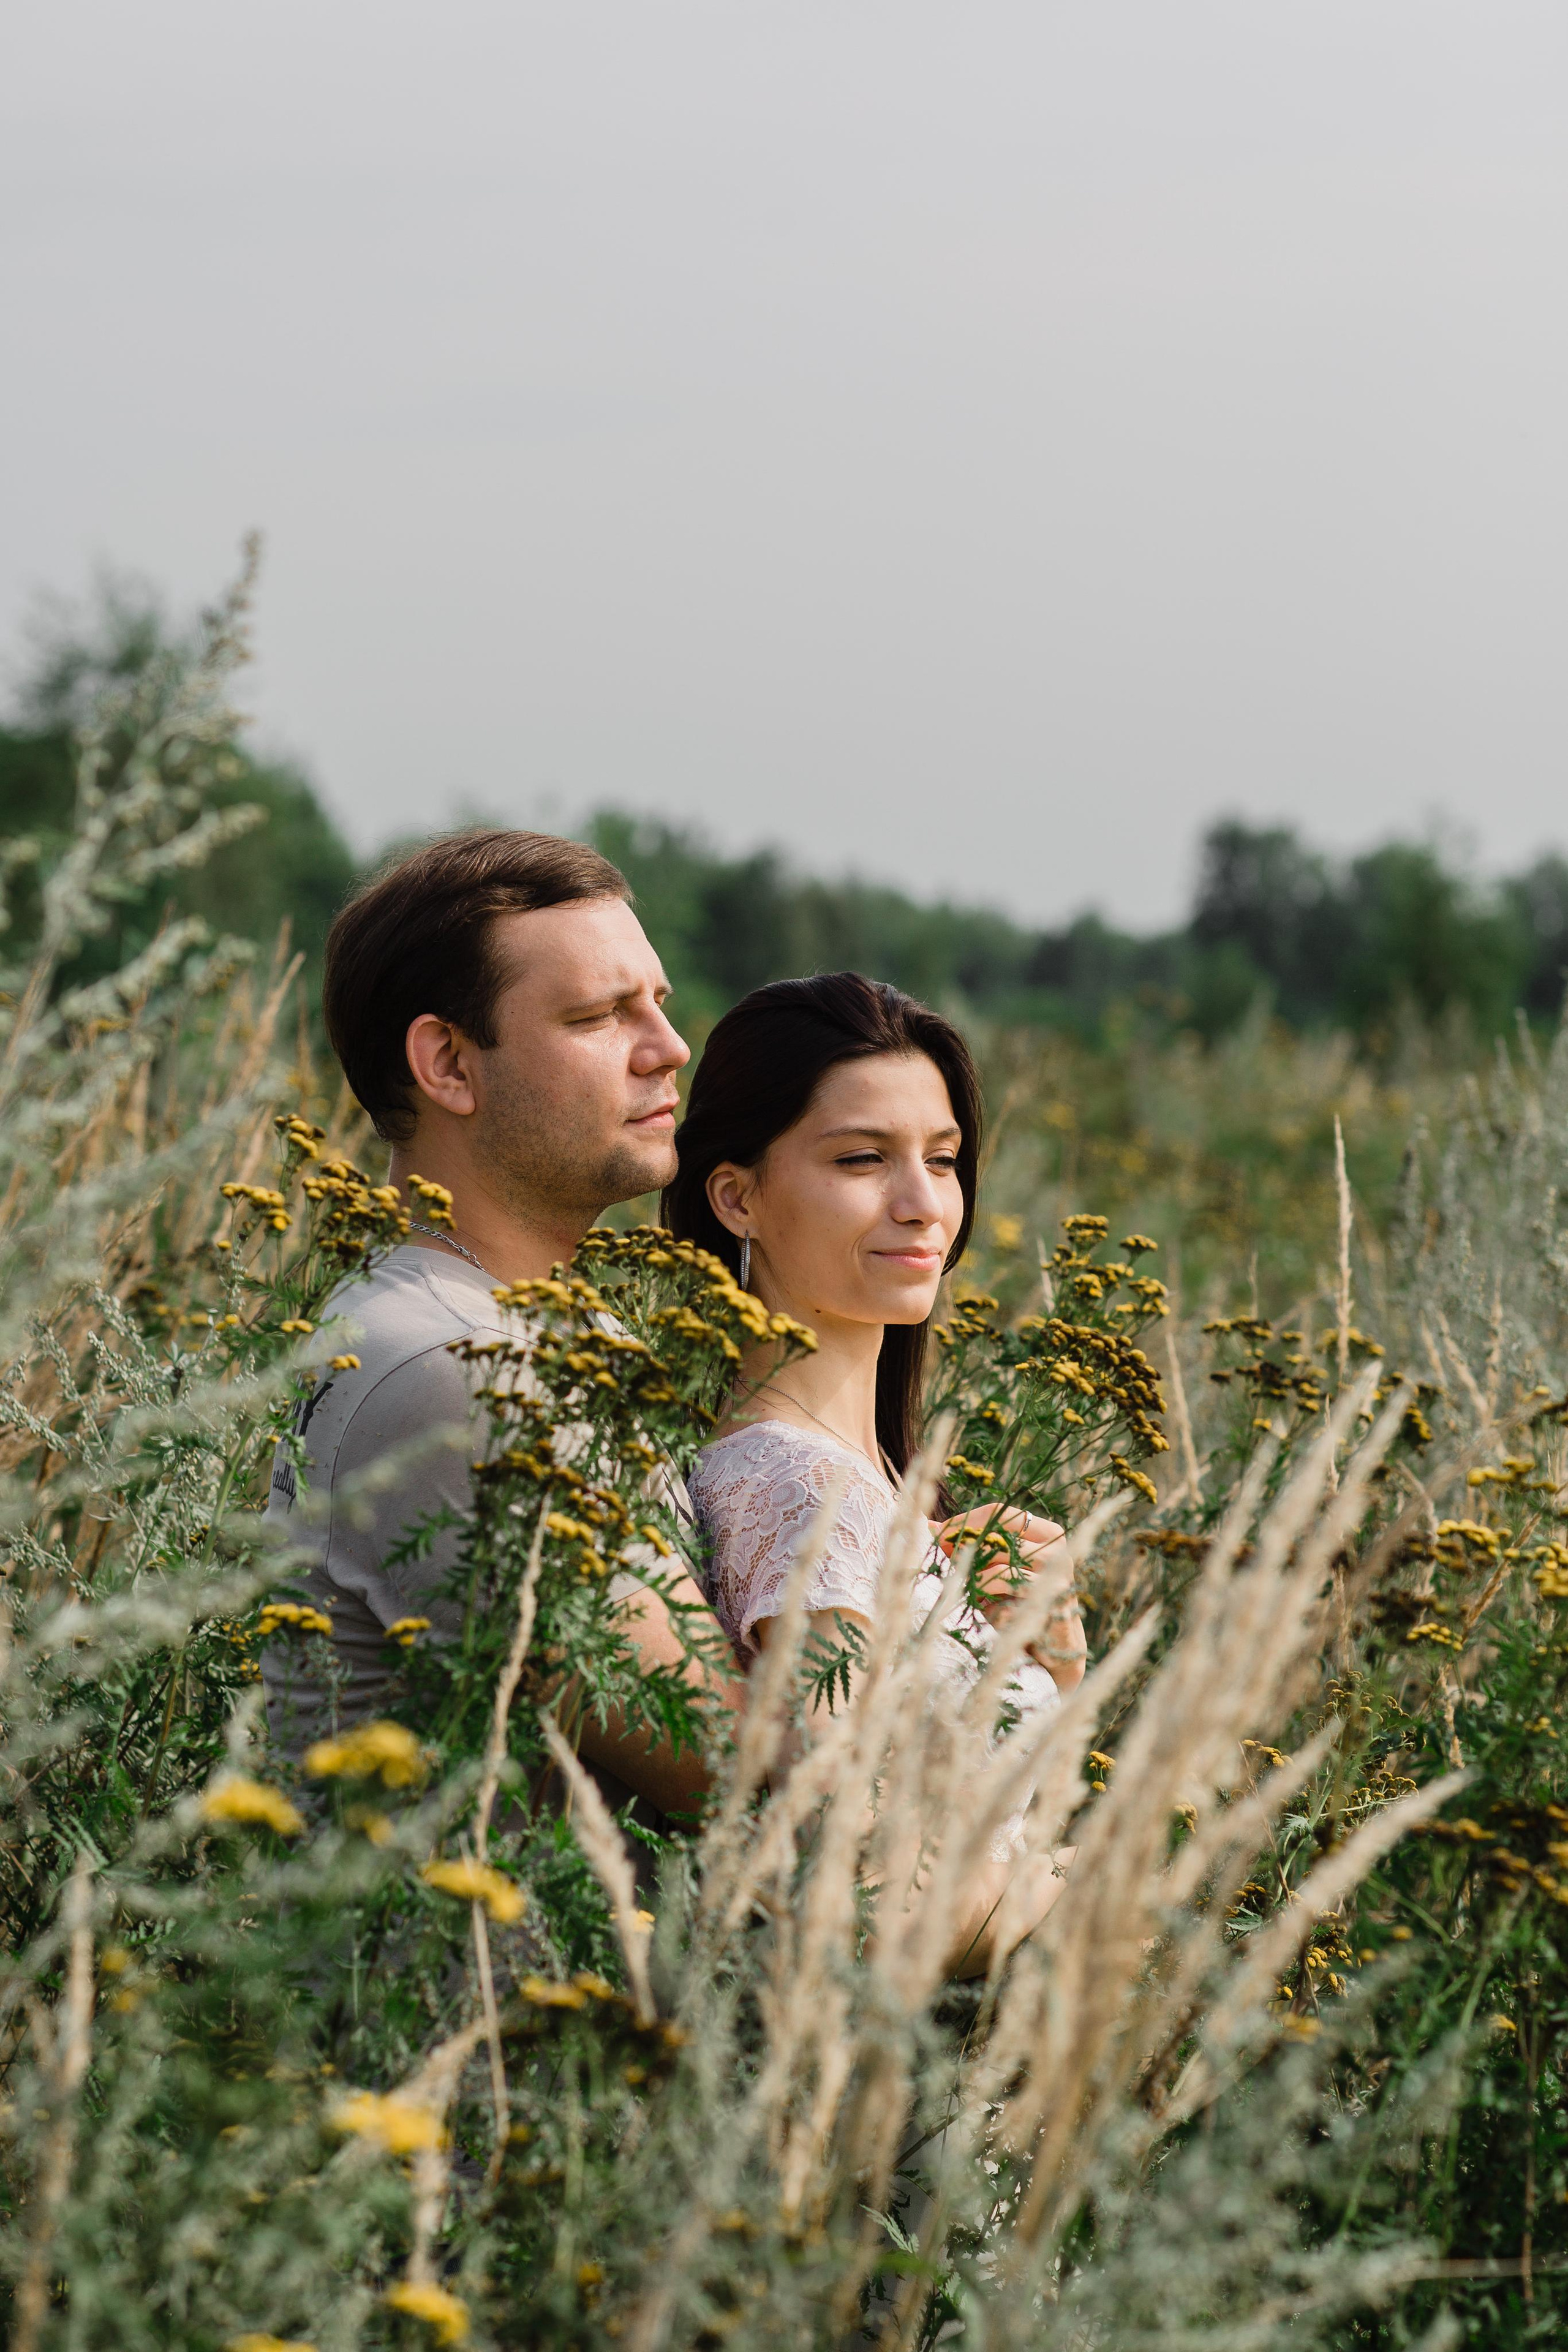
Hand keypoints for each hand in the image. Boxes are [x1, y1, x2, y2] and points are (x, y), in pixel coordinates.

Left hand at [935, 1506, 1084, 1692]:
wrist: (1053, 1644)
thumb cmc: (1020, 1601)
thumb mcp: (995, 1570)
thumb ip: (970, 1547)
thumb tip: (930, 1526)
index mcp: (1047, 1532)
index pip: (1003, 1513)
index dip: (968, 1520)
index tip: (939, 1532)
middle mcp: (1057, 1547)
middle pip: (999, 1534)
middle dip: (967, 1546)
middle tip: (950, 1560)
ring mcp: (1056, 1572)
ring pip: (998, 1560)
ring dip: (976, 1574)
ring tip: (972, 1586)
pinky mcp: (1050, 1597)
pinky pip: (1003, 1585)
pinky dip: (987, 1594)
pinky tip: (986, 1603)